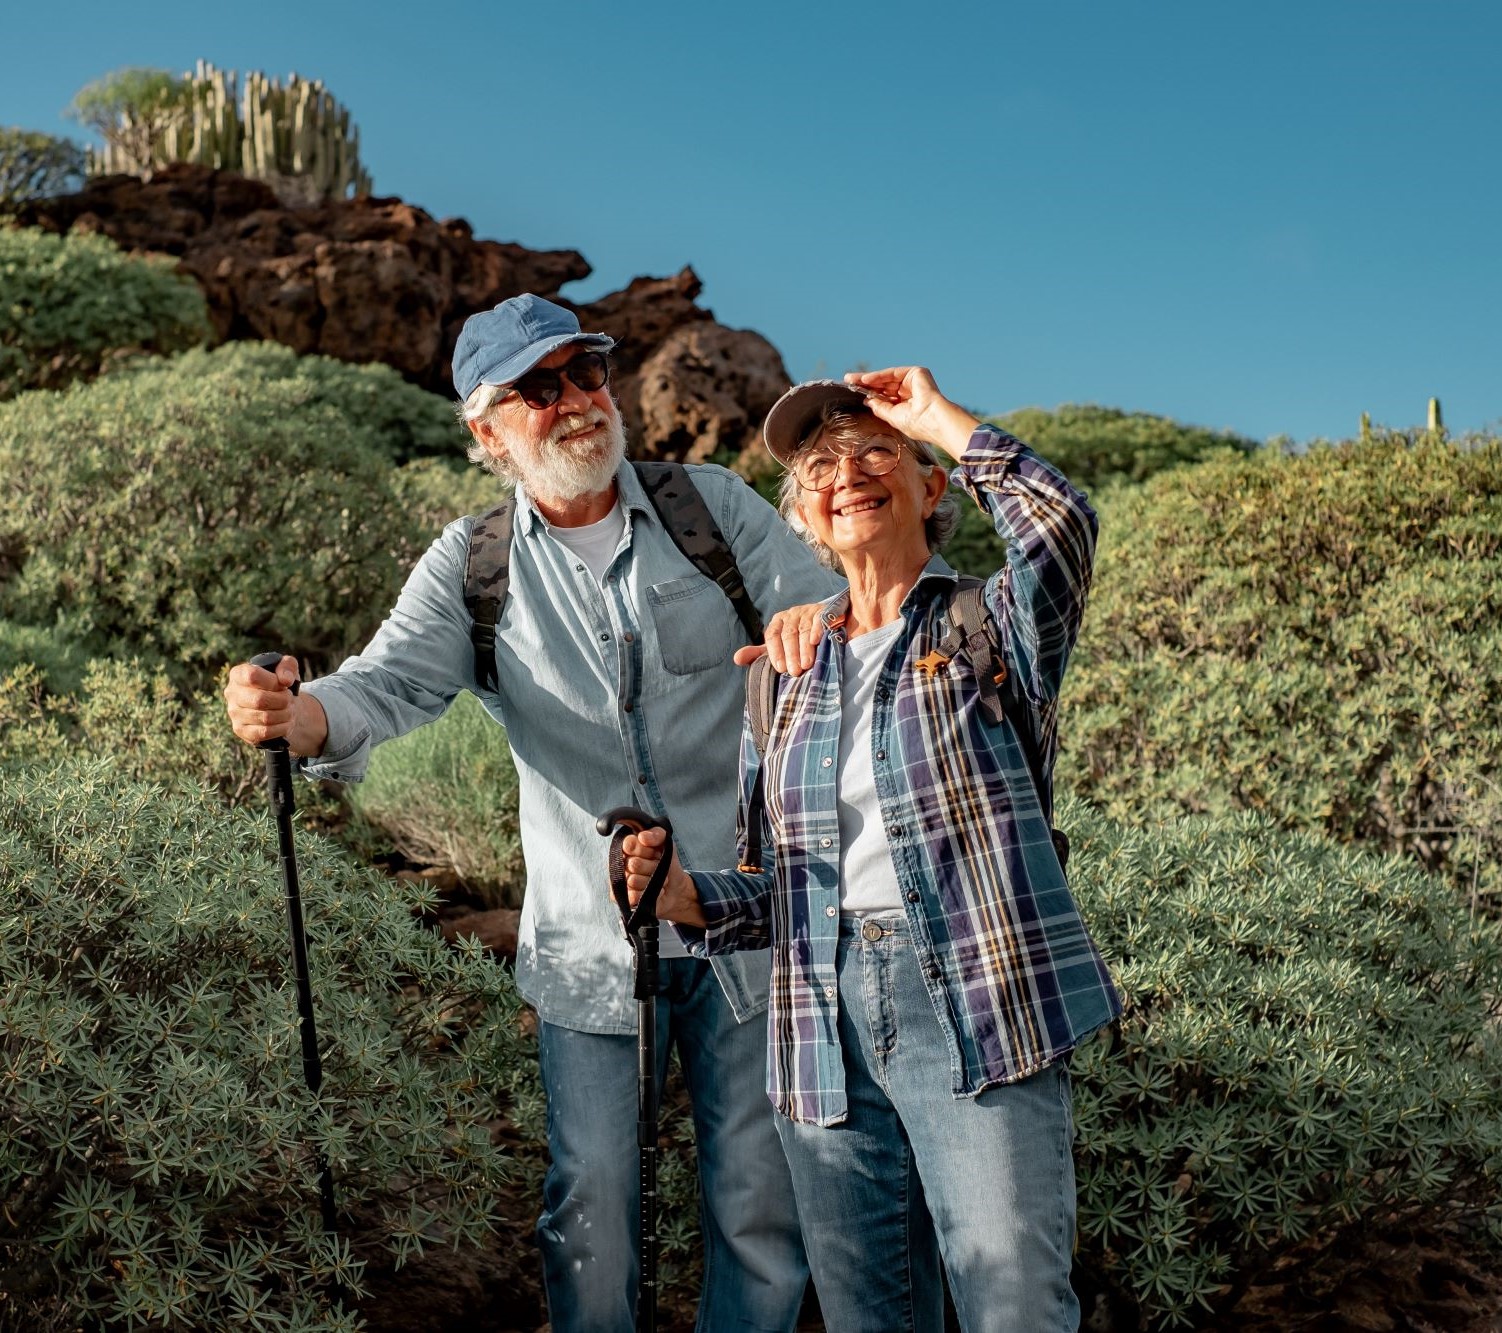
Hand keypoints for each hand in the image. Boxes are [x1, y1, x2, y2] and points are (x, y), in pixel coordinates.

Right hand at [223, 655, 327, 755]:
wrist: (278, 705)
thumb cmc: (280, 684)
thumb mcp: (287, 668)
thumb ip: (288, 666)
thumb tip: (285, 680)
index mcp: (238, 674)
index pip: (253, 676)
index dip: (273, 682)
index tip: (283, 684)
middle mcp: (232, 693)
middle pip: (260, 700)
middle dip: (283, 700)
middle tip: (290, 699)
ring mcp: (234, 713)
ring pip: (265, 718)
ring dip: (285, 714)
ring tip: (290, 710)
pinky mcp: (241, 730)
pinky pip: (264, 732)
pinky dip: (281, 728)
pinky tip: (286, 722)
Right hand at [622, 826, 706, 928]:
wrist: (675, 888)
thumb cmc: (667, 864)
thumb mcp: (667, 844)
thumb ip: (657, 834)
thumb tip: (643, 836)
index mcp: (628, 847)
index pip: (628, 844)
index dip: (646, 850)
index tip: (656, 852)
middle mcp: (621, 863)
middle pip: (633, 863)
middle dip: (653, 867)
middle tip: (658, 868)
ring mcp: (621, 881)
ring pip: (633, 880)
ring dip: (652, 882)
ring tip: (656, 880)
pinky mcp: (624, 899)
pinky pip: (632, 896)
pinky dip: (648, 895)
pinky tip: (653, 892)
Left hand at [734, 601, 823, 674]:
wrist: (820, 624)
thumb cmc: (795, 640)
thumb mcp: (777, 646)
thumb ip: (758, 653)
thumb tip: (736, 659)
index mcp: (777, 622)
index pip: (772, 635)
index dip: (775, 651)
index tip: (779, 668)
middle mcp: (791, 615)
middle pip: (788, 634)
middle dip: (791, 654)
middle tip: (794, 671)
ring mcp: (807, 612)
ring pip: (803, 630)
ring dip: (804, 648)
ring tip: (806, 665)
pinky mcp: (822, 612)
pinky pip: (818, 621)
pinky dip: (817, 631)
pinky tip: (816, 642)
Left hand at [845, 366, 979, 460]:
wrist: (932, 419)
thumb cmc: (917, 424)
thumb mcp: (893, 417)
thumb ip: (880, 408)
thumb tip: (868, 401)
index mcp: (906, 403)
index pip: (884, 395)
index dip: (869, 393)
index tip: (854, 392)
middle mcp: (910, 391)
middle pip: (883, 385)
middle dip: (865, 383)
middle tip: (848, 381)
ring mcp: (913, 381)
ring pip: (886, 378)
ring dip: (868, 379)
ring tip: (852, 380)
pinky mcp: (916, 373)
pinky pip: (892, 373)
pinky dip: (878, 376)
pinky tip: (865, 380)